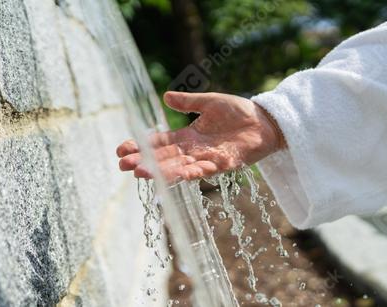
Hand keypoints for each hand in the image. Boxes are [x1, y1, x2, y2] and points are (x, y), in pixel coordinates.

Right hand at [116, 91, 284, 181]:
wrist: (265, 121)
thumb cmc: (239, 112)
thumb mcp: (210, 102)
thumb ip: (188, 102)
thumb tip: (164, 96)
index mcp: (188, 136)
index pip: (159, 143)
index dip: (141, 146)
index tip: (121, 150)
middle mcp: (194, 151)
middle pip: (165, 159)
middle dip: (144, 162)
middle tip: (123, 166)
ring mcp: (208, 159)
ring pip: (181, 167)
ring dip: (162, 172)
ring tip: (142, 174)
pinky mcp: (226, 164)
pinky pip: (207, 169)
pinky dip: (194, 172)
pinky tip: (181, 174)